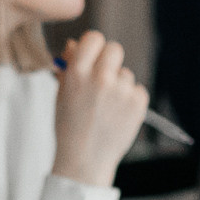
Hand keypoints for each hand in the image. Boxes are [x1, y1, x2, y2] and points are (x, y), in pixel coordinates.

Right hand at [50, 31, 149, 186]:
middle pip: (115, 49)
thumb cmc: (69, 127)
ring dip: (118, 85)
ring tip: (106, 108)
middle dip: (108, 60)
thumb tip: (76, 44)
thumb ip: (69, 67)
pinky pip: (137, 89)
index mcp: (77, 74)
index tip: (92, 54)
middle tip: (102, 78)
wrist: (84, 161)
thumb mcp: (61, 94)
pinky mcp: (138, 103)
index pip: (93, 38)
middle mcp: (100, 78)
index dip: (93, 46)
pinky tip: (117, 114)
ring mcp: (121, 91)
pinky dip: (130, 99)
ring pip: (125, 73)